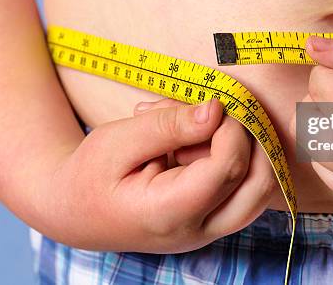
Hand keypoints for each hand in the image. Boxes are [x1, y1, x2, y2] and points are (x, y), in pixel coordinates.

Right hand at [41, 98, 275, 252]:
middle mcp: (196, 230)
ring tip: (191, 129)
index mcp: (168, 214)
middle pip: (259, 186)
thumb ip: (169, 126)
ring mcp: (206, 229)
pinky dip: (227, 155)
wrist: (73, 211)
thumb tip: (217, 110)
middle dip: (253, 140)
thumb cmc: (88, 174)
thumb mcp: (118, 141)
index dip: (231, 129)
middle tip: (220, 113)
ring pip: (258, 189)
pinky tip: (187, 140)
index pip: (226, 169)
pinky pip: (241, 186)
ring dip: (241, 148)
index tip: (212, 103)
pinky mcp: (210, 218)